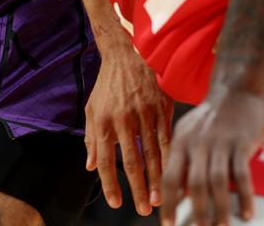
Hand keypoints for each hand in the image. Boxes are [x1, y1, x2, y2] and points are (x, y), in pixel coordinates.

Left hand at [85, 44, 172, 215]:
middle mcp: (122, 118)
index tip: (115, 203)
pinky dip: (169, 157)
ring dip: (157, 178)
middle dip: (138, 188)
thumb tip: (90, 166)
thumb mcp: (92, 108)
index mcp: (103, 120)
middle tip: (144, 209)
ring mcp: (144, 112)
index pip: (106, 159)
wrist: (126, 54)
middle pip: (132, 161)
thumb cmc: (107, 85)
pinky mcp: (161, 107)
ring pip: (152, 152)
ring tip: (160, 198)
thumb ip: (92, 138)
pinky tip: (173, 172)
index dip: (110, 183)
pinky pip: (166, 137)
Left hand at [161, 86, 263, 225]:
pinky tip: (247, 214)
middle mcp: (198, 144)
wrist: (234, 92)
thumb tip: (175, 195)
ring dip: (220, 208)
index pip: (170, 177)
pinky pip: (242, 174)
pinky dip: (245, 195)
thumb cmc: (209, 121)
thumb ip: (181, 163)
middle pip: (194, 183)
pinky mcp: (241, 143)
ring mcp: (220, 143)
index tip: (166, 224)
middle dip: (195, 211)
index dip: (167, 202)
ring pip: (218, 181)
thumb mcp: (187, 136)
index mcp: (180, 144)